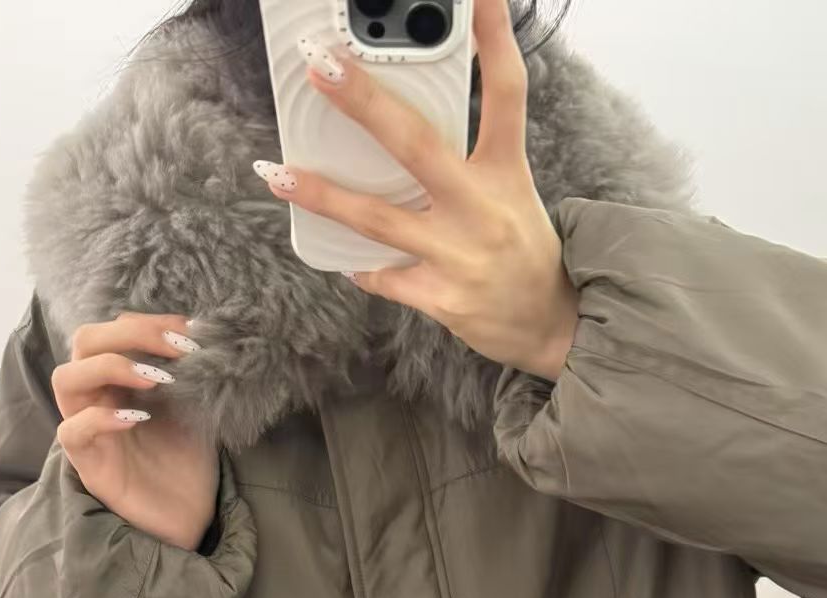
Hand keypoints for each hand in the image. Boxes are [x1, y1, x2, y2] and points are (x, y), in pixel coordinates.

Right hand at [53, 313, 218, 550]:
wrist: (191, 518)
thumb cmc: (188, 464)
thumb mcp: (196, 409)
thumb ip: (192, 375)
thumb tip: (206, 335)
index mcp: (119, 381)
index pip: (114, 330)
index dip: (149, 322)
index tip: (190, 330)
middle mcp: (96, 399)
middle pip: (85, 342)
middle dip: (131, 334)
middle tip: (178, 348)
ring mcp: (88, 431)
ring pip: (66, 378)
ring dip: (111, 367)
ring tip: (158, 379)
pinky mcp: (89, 465)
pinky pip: (72, 432)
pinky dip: (101, 418)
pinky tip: (138, 419)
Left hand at [252, 0, 579, 382]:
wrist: (549, 327)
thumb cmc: (522, 251)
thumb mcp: (510, 194)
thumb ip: (468, 161)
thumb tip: (403, 127)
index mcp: (505, 174)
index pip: (505, 95)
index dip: (494, 41)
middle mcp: (481, 210)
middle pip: (417, 146)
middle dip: (365, 104)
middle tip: (322, 67)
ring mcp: (458, 256)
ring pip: (378, 219)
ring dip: (323, 196)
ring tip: (278, 174)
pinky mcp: (441, 298)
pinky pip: (383, 277)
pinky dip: (360, 266)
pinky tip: (339, 256)